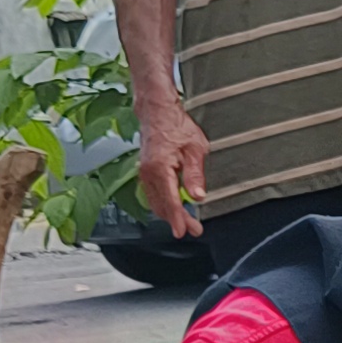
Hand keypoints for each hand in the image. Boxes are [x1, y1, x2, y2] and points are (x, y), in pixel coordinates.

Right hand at [133, 94, 210, 238]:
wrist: (157, 111)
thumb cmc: (176, 125)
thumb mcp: (195, 149)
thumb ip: (195, 175)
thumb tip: (197, 196)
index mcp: (160, 168)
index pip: (170, 201)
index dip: (178, 219)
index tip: (185, 231)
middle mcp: (148, 173)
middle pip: (162, 205)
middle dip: (177, 219)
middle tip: (194, 228)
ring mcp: (144, 173)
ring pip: (156, 202)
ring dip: (170, 213)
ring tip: (187, 220)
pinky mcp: (146, 172)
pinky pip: (154, 194)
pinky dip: (164, 203)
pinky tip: (175, 206)